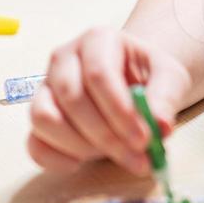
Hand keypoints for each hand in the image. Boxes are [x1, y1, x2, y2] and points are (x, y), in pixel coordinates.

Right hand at [27, 27, 190, 177]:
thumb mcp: (169, 79)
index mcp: (97, 39)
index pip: (99, 74)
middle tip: (137, 157)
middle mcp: (64, 58)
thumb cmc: (149, 77)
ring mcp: (46, 87)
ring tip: (115, 155)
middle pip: (72, 98)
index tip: (144, 139)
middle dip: (106, 135)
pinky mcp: (39, 116)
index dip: (120, 110)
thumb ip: (166, 99)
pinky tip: (82, 163)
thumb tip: (159, 125)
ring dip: (81, 146)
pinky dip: (55, 159)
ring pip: (45, 119)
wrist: (133, 83)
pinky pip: (34, 143)